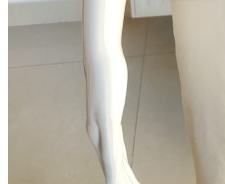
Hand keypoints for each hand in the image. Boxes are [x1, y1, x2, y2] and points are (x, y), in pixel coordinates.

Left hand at [84, 45, 140, 183]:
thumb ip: (112, 98)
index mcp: (98, 128)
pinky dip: (113, 168)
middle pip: (111, 165)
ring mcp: (100, 126)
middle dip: (121, 180)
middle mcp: (96, 132)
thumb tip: (114, 96)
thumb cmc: (106, 69)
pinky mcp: (106, 119)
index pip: (111, 158)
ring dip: (119, 180)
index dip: (118, 173)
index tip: (128, 183)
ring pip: (111, 163)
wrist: (99, 54)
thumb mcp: (112, 89)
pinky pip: (111, 150)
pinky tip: (115, 182)